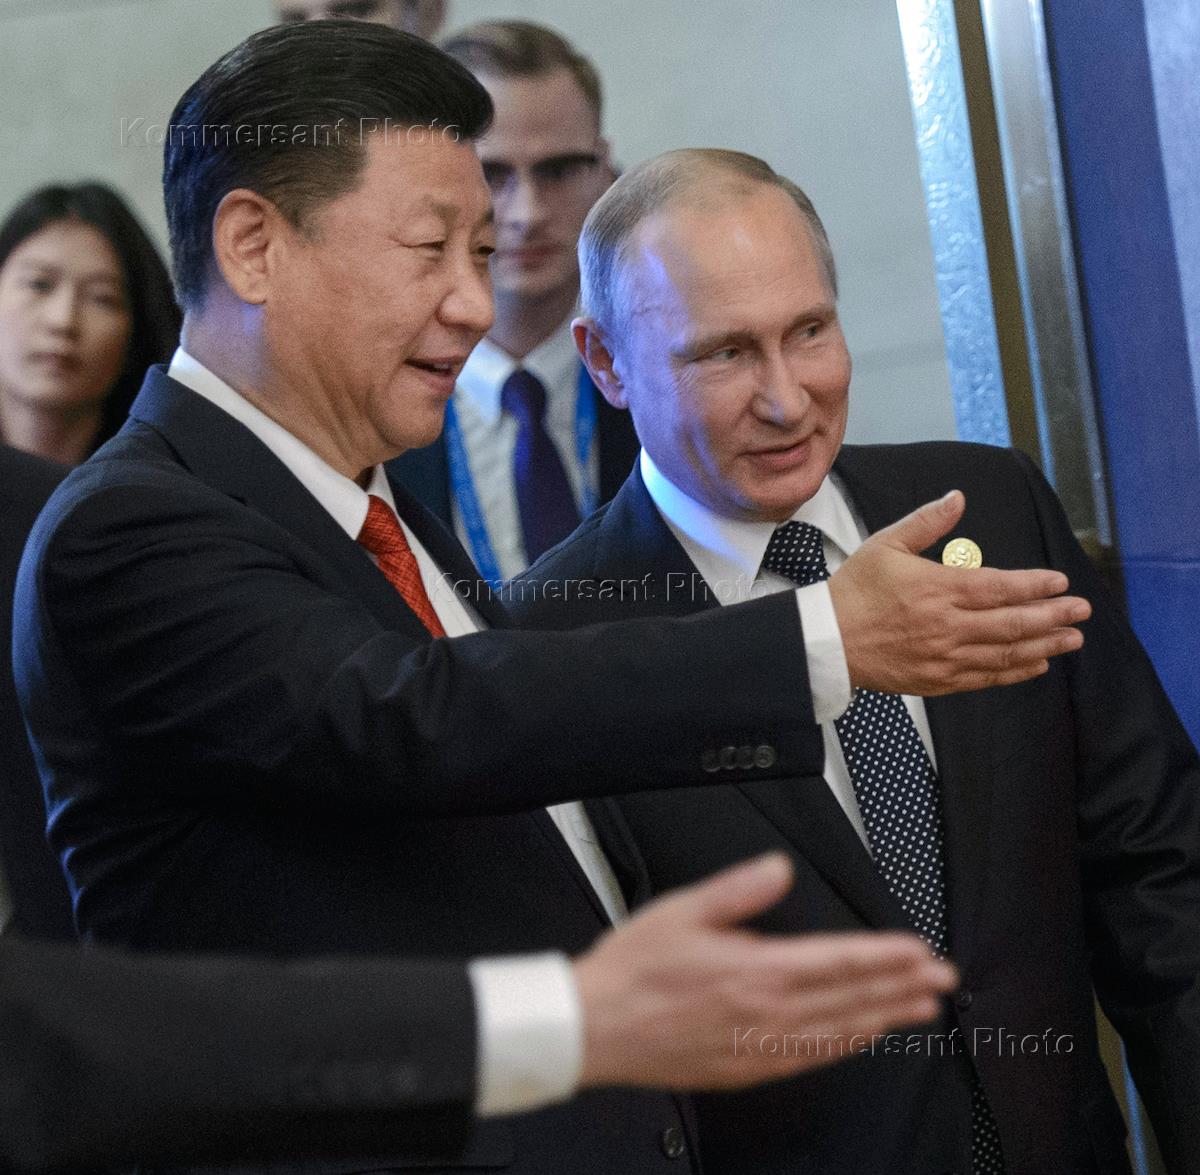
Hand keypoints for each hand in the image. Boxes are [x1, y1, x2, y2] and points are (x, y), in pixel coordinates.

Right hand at [573, 854, 956, 1090]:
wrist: (598, 1027)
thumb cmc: (634, 970)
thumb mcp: (682, 910)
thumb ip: (738, 889)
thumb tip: (778, 869)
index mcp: (755, 971)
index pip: (838, 961)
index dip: (885, 956)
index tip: (920, 952)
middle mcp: (766, 1013)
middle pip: (851, 999)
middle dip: (901, 987)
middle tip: (941, 981)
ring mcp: (759, 1045)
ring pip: (839, 1033)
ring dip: (884, 1018)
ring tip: (919, 1010)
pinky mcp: (747, 1068)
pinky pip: (811, 1059)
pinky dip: (845, 1047)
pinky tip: (860, 1040)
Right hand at [828, 490, 1090, 694]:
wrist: (827, 640)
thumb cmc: (854, 590)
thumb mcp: (886, 545)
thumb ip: (927, 522)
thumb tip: (958, 497)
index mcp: (938, 589)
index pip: (1000, 587)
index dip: (1035, 585)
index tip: (1061, 583)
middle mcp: (948, 626)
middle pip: (1013, 622)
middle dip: (1053, 616)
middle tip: (1082, 611)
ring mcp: (945, 657)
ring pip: (1006, 652)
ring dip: (1044, 645)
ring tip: (1072, 639)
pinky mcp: (938, 680)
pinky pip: (986, 677)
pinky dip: (1015, 671)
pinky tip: (1036, 663)